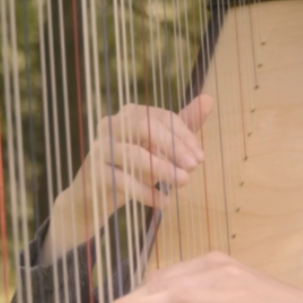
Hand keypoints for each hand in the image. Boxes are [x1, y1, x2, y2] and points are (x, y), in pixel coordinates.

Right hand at [43, 95, 214, 259]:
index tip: (200, 157)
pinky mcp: (93, 173)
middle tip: (194, 167)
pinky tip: (164, 203)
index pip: (161, 117)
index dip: (184, 136)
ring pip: (134, 154)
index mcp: (130, 114)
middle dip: (174, 147)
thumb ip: (183, 125)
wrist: (96, 198)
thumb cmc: (133, 167)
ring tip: (184, 183)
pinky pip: (123, 181)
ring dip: (163, 169)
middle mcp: (112, 125)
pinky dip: (146, 192)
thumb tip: (209, 99)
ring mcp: (100, 148)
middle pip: (145, 126)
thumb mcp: (161, 147)